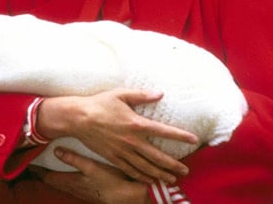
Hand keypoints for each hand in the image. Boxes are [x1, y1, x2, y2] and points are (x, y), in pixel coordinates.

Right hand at [38, 89, 197, 183]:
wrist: (77, 118)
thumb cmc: (99, 104)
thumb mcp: (121, 94)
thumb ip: (142, 95)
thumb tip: (160, 93)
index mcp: (136, 124)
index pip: (164, 131)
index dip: (180, 136)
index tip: (194, 140)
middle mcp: (132, 140)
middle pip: (158, 156)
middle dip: (173, 165)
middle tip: (185, 171)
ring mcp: (122, 151)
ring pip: (146, 167)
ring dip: (160, 174)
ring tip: (172, 180)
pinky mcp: (113, 157)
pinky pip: (130, 170)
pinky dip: (141, 176)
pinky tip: (149, 180)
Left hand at [38, 147, 150, 203]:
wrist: (129, 197)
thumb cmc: (111, 181)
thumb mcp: (92, 167)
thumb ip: (73, 159)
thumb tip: (56, 151)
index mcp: (71, 182)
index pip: (48, 177)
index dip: (38, 170)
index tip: (28, 163)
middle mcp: (74, 188)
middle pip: (53, 182)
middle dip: (43, 174)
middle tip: (35, 167)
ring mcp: (82, 192)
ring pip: (62, 185)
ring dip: (54, 178)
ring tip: (48, 171)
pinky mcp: (90, 192)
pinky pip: (72, 186)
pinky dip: (65, 180)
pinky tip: (69, 177)